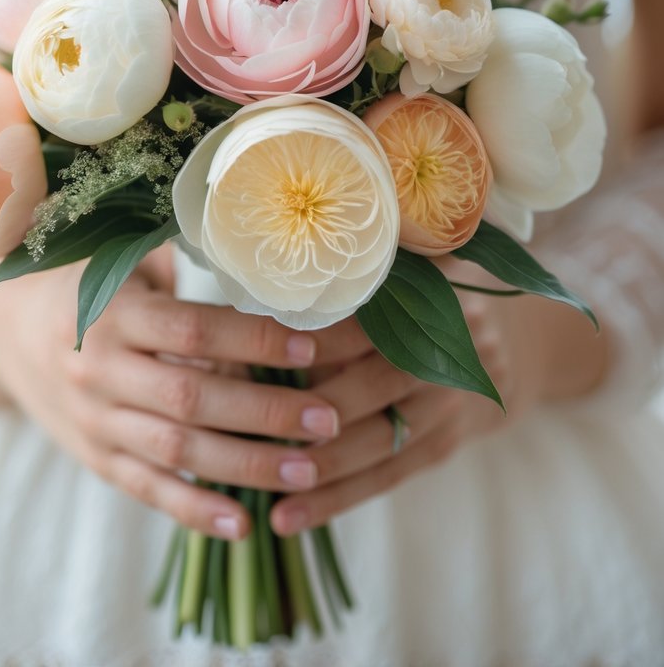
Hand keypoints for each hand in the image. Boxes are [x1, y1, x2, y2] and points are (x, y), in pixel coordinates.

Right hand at [0, 251, 364, 540]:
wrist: (4, 332)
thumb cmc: (85, 284)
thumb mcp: (121, 262)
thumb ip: (181, 266)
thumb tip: (264, 262)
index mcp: (114, 312)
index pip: (192, 328)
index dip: (253, 338)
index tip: (313, 346)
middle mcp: (100, 367)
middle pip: (190, 396)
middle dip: (265, 411)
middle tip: (328, 418)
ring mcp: (95, 419)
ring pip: (175, 450)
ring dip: (245, 466)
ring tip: (308, 472)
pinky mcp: (94, 457)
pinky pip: (146, 489)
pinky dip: (194, 510)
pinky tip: (243, 524)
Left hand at [269, 276, 608, 535]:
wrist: (517, 338)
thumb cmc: (432, 291)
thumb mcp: (413, 265)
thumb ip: (359, 277)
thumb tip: (266, 298)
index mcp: (432, 291)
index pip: (377, 310)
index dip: (329, 329)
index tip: (273, 345)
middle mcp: (447, 345)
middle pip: (383, 378)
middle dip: (324, 405)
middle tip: (263, 424)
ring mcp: (451, 399)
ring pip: (383, 439)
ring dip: (324, 470)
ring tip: (268, 492)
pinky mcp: (445, 442)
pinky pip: (389, 475)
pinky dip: (339, 498)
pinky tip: (290, 516)